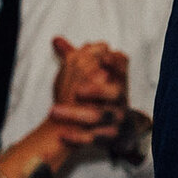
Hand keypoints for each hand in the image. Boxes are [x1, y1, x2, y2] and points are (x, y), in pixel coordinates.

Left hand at [46, 37, 128, 151]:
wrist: (123, 129)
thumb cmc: (104, 98)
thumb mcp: (95, 77)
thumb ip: (75, 58)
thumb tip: (56, 39)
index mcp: (117, 82)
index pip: (121, 70)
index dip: (115, 63)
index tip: (104, 56)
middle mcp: (120, 99)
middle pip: (114, 93)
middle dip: (97, 91)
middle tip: (77, 91)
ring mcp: (117, 118)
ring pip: (100, 116)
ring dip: (76, 114)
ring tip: (54, 111)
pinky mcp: (110, 137)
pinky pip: (95, 138)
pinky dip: (78, 138)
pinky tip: (62, 135)